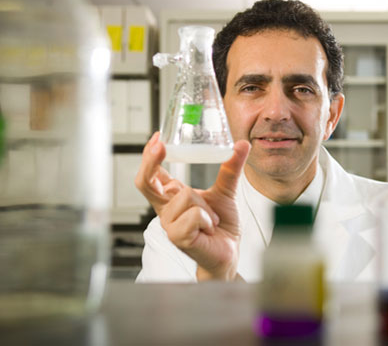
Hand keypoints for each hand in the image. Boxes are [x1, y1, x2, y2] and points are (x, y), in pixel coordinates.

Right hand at [135, 133, 250, 280]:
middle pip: (146, 181)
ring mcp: (169, 224)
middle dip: (150, 160)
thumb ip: (231, 169)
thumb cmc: (220, 225)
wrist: (228, 251)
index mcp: (172, 197)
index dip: (149, 155)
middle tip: (160, 145)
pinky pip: (194, 215)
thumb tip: (241, 144)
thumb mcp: (226, 191)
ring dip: (206, 205)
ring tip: (211, 218)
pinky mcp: (178, 237)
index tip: (158, 136)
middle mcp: (166, 209)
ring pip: (185, 195)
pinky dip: (208, 219)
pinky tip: (209, 228)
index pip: (152, 174)